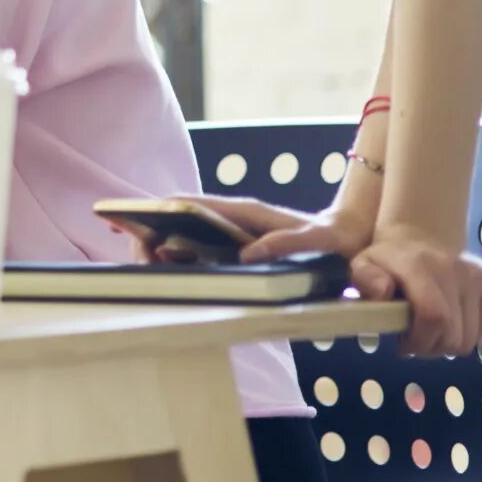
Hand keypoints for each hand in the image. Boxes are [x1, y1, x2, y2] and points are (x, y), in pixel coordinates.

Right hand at [144, 193, 374, 264]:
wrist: (352, 242)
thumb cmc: (333, 240)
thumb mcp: (319, 241)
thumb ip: (288, 243)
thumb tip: (247, 254)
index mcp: (241, 211)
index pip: (186, 204)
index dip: (153, 212)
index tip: (129, 228)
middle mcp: (229, 220)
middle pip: (174, 222)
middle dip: (149, 239)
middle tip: (141, 267)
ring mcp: (229, 236)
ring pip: (181, 239)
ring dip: (159, 254)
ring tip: (147, 276)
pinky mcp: (234, 254)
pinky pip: (196, 256)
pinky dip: (175, 264)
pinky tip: (162, 278)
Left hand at [350, 221, 481, 357]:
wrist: (417, 237)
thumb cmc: (386, 261)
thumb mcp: (362, 266)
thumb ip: (365, 280)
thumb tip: (382, 292)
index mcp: (420, 266)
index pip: (434, 317)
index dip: (420, 341)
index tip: (404, 345)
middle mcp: (455, 269)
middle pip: (453, 336)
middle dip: (430, 347)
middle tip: (413, 338)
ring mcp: (478, 276)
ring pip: (469, 340)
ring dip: (446, 343)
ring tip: (428, 329)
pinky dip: (464, 334)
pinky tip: (446, 320)